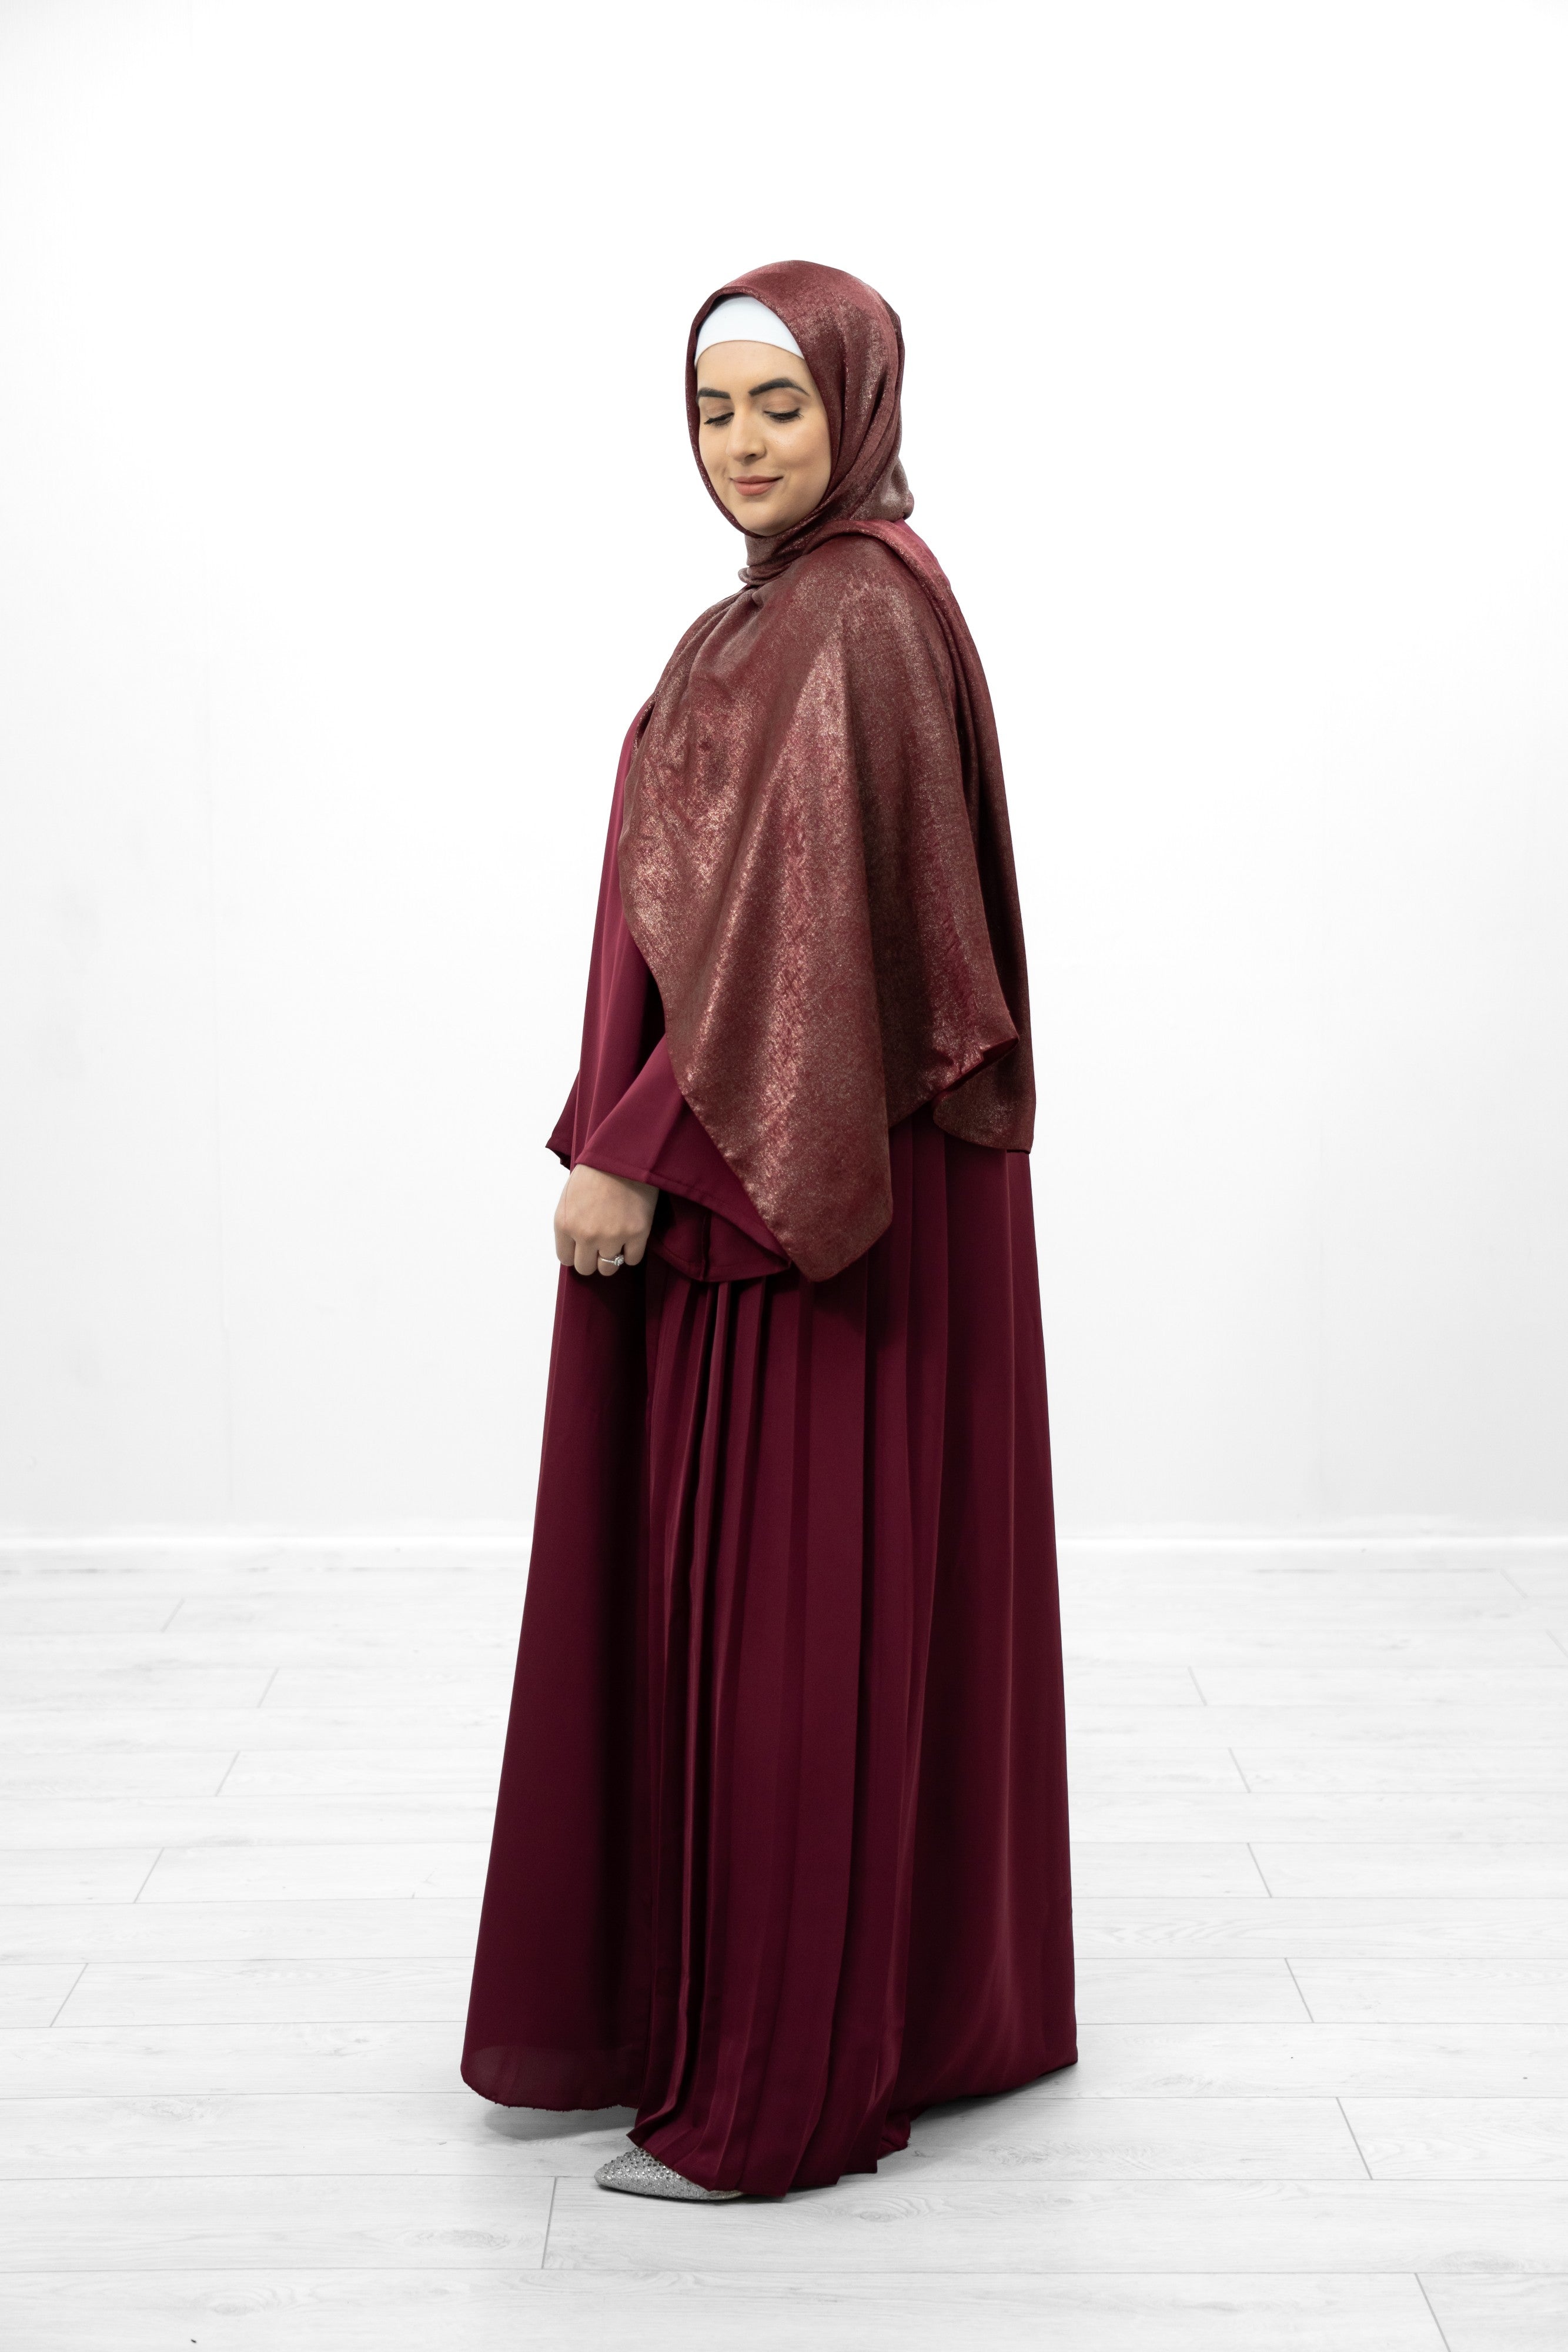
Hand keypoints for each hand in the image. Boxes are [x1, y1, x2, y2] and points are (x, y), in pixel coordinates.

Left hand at [554, 1163, 657, 1277]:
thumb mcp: (568, 1197)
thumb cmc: (594, 1171)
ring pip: (608, 1268)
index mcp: (564, 1224)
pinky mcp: (637, 1234)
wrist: (623, 1154)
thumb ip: (569, 1224)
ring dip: (611, 1257)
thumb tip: (574, 1246)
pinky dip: (631, 1253)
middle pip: (586, 1268)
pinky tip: (631, 1239)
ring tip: (616, 1241)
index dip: (575, 1253)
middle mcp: (586, 1235)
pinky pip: (632, 1260)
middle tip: (600, 1245)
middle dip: (592, 1259)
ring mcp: (612, 1236)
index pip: (565, 1259)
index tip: (583, 1246)